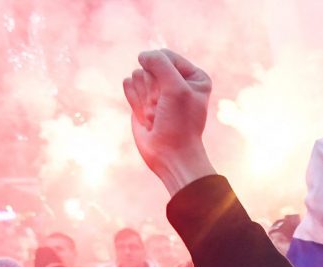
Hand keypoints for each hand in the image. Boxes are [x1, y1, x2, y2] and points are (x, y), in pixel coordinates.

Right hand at [124, 50, 217, 195]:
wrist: (169, 154)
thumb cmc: (179, 123)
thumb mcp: (176, 88)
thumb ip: (159, 63)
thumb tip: (142, 56)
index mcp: (194, 75)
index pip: (164, 56)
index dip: (162, 75)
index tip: (172, 97)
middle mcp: (176, 79)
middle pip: (149, 65)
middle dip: (153, 90)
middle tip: (163, 109)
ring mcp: (157, 88)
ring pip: (137, 74)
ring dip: (144, 98)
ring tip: (156, 114)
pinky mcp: (141, 97)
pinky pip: (128, 84)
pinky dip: (135, 101)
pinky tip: (146, 116)